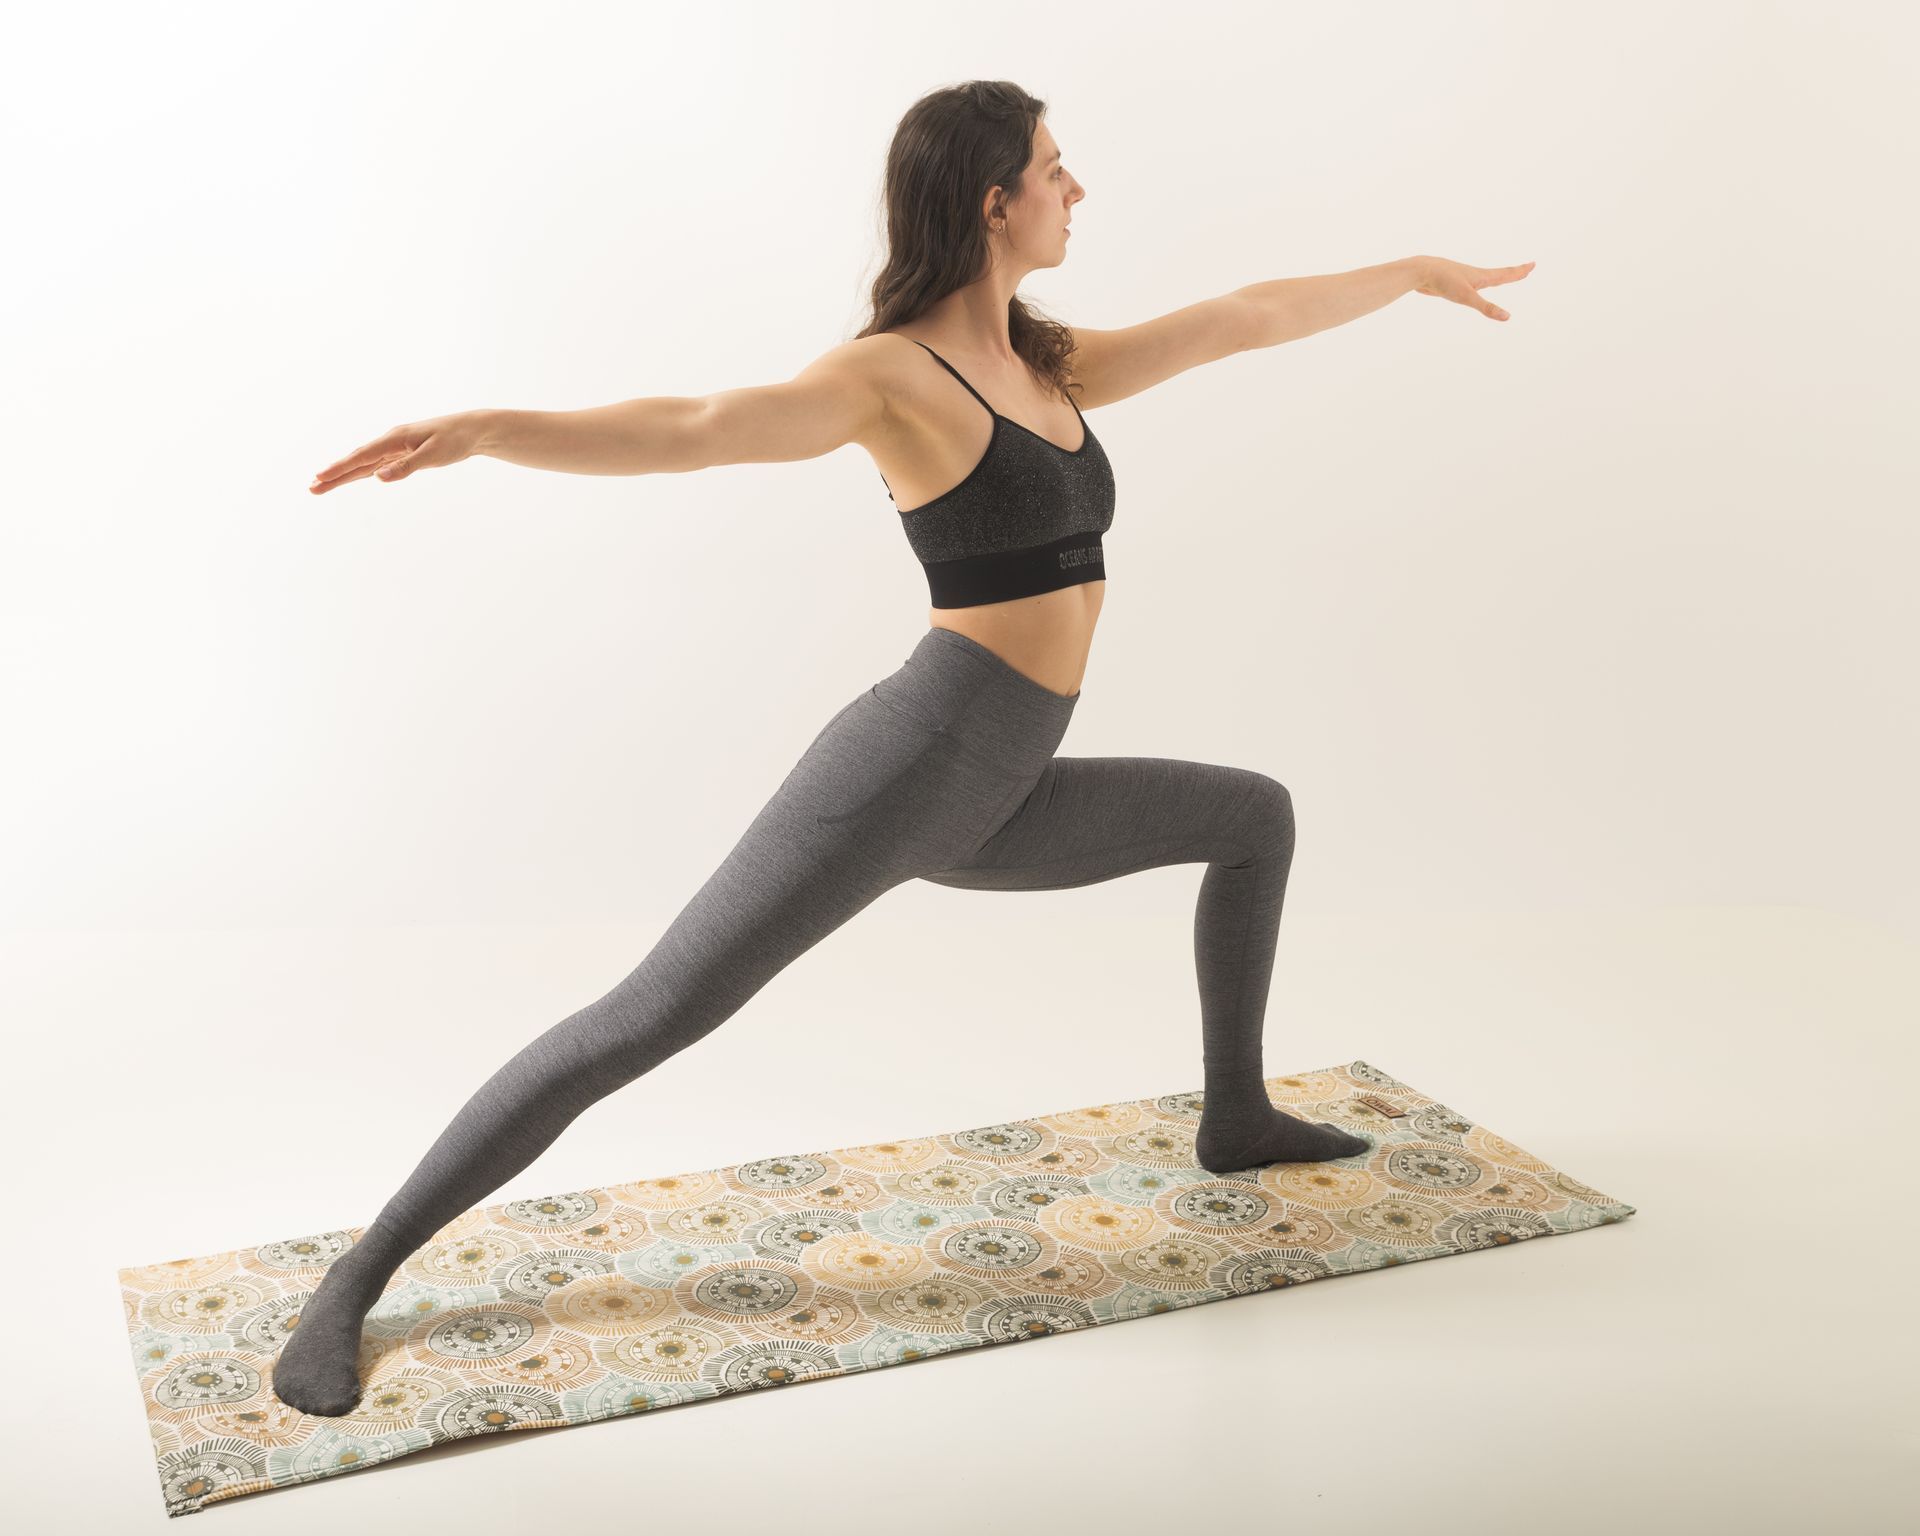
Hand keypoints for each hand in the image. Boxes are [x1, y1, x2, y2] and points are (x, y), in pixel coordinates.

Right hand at [308, 410, 487, 493]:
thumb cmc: (455, 440)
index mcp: (395, 439)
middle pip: (357, 461)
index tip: (321, 477)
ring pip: (364, 464)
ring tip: (322, 484)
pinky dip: (360, 472)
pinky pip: (376, 465)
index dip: (341, 468)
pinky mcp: (402, 454)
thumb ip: (406, 467)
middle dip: (334, 474)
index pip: (363, 457)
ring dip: (344, 474)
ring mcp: (395, 448)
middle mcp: (390, 442)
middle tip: (312, 487)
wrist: (471, 430)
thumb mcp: (433, 455)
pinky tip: (350, 478)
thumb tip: (378, 478)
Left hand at [1412, 256, 1534, 320]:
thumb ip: (1487, 307)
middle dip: (1514, 273)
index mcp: (1482, 276)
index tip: (1533, 264)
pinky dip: (1478, 286)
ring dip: (1496, 278)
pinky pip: (1471, 286)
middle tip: (1526, 269)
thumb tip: (1507, 317)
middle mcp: (1475, 276)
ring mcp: (1463, 280)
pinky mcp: (1452, 285)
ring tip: (1502, 277)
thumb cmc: (1444, 281)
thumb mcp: (1467, 297)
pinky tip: (1472, 286)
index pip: (1506, 274)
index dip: (1520, 271)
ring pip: (1484, 279)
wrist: (1421, 272)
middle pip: (1499, 274)